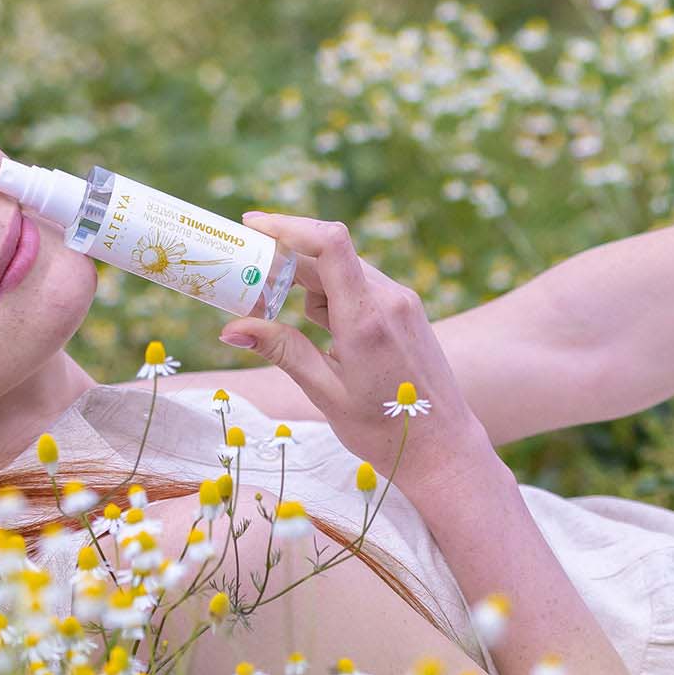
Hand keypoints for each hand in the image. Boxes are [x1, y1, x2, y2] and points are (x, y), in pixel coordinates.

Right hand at [218, 211, 484, 489]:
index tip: (251, 226)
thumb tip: (231, 329)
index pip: (329, 244)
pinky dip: (333, 295)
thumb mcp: (325, 393)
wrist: (442, 448)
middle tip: (247, 278)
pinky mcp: (407, 310)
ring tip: (290, 324)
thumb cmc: (384, 429)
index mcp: (366, 320)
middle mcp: (389, 300)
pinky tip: (324, 331)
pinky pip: (362, 285)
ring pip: (344, 270)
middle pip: (328, 254)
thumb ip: (281, 352)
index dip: (287, 226)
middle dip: (284, 260)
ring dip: (308, 283)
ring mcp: (403, 302)